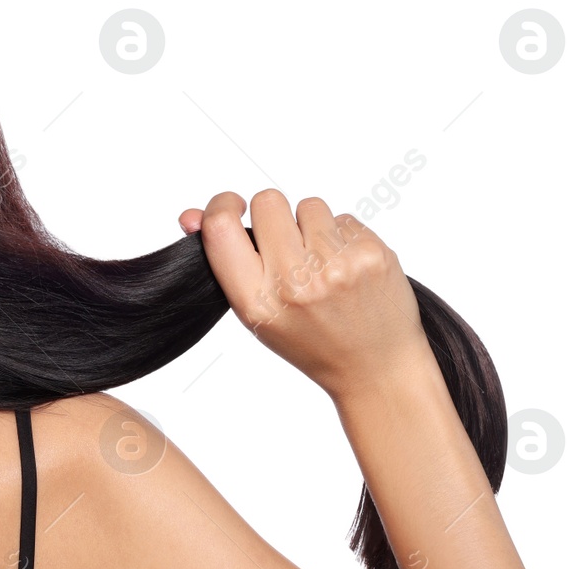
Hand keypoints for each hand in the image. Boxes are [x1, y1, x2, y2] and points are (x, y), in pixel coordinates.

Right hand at [179, 190, 430, 399]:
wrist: (375, 368)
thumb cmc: (311, 340)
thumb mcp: (257, 312)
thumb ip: (226, 262)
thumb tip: (192, 215)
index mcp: (256, 302)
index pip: (221, 229)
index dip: (222, 205)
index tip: (232, 207)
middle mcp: (294, 283)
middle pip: (268, 201)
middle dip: (275, 215)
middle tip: (288, 245)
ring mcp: (336, 266)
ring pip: (309, 205)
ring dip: (313, 226)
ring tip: (323, 264)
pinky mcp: (371, 254)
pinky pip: (344, 217)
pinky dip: (344, 237)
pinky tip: (349, 268)